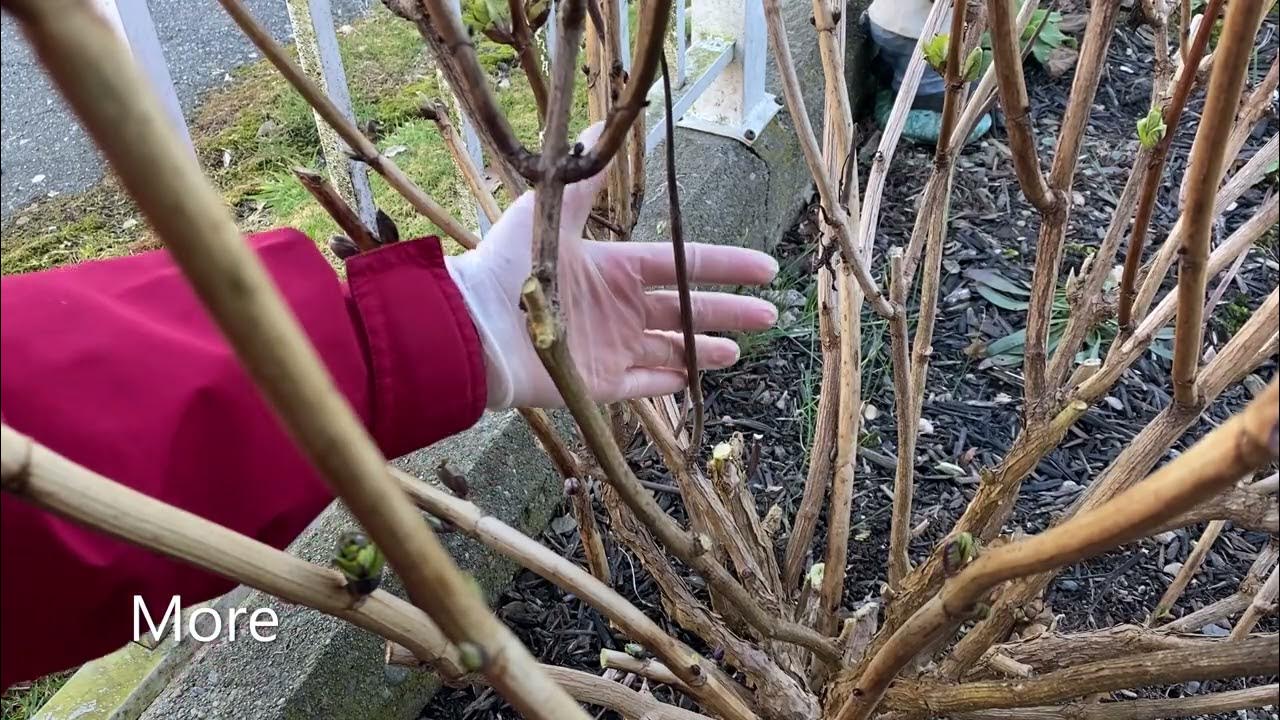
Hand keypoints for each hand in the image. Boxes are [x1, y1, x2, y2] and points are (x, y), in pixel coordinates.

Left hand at [446, 124, 779, 408]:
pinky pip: (641, 384)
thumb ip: (586, 178)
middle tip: (770, 315)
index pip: (681, 265)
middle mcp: (617, 307)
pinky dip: (667, 383)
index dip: (724, 266)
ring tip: (738, 351)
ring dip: (703, 348)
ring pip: (669, 348)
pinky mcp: (597, 382)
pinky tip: (694, 380)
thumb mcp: (553, 212)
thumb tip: (602, 121)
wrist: (474, 323)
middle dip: (728, 311)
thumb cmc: (509, 264)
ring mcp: (609, 346)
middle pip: (685, 309)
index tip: (764, 268)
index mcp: (613, 267)